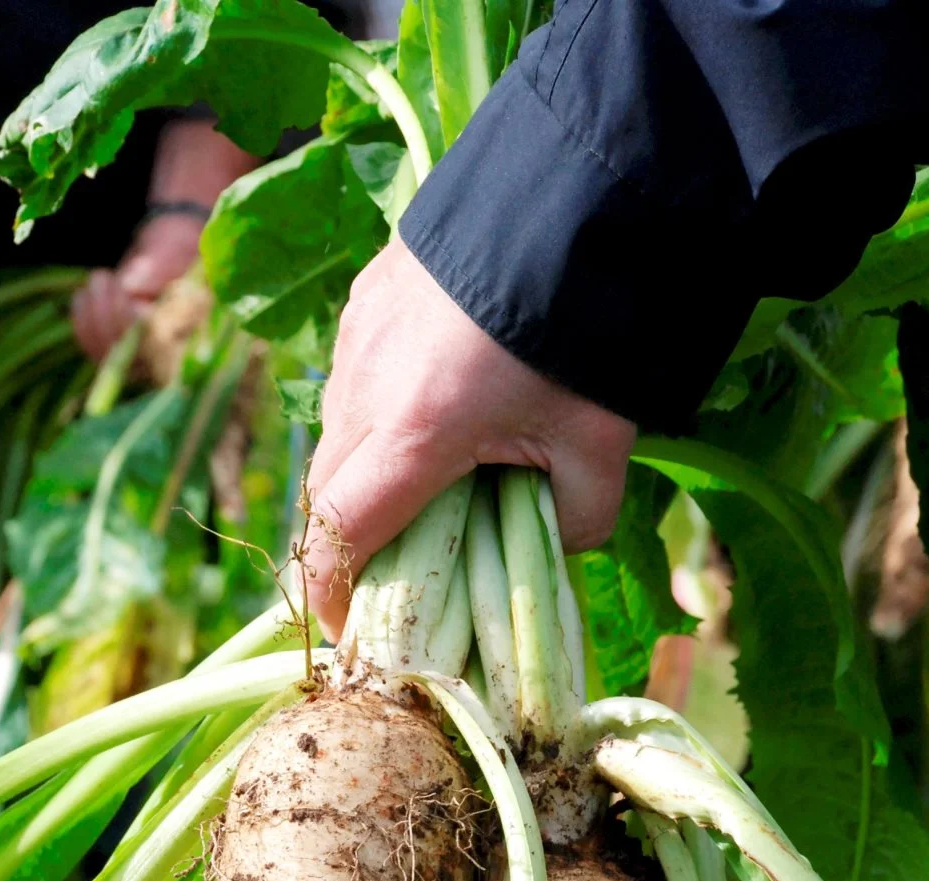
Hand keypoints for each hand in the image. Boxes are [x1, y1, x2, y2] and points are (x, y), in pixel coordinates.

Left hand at [72, 117, 258, 360]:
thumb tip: (131, 286)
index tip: (124, 288)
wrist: (181, 249)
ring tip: (100, 279)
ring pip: (106, 355)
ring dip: (93, 316)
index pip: (156, 348)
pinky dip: (83, 322)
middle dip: (107, 316)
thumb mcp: (177, 247)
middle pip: (127, 359)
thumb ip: (160, 266)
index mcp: (193, 337)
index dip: (132, 325)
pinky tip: (86, 295)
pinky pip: (94, 348)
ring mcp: (145, 359)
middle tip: (105, 276)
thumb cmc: (185, 244)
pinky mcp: (123, 351)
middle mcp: (171, 359)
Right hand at [302, 239, 635, 639]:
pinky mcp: (365, 300)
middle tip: (388, 578)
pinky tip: (429, 422)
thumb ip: (577, 521)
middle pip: (326, 494)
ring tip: (416, 499)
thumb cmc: (589, 331)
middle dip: (346, 548)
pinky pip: (351, 384)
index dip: (334, 596)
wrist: (574, 199)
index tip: (351, 634)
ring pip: (335, 438)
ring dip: (361, 482)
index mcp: (414, 434)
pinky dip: (373, 424)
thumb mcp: (601, 445)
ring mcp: (358, 338)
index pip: (339, 537)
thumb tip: (551, 546)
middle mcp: (365, 387)